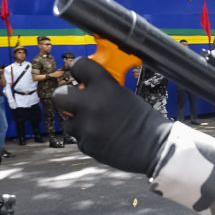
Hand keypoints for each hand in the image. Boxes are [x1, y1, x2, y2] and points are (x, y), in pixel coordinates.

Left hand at [53, 58, 171, 175]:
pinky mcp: (87, 145)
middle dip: (66, 98)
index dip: (79, 71)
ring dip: (79, 123)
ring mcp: (87, 126)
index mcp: (105, 86)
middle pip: (59, 94)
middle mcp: (92, 104)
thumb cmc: (145, 122)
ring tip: (98, 126)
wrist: (155, 148)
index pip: (79, 66)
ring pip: (68, 121)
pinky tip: (104, 138)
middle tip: (76, 103)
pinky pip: (79, 139)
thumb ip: (104, 90)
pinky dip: (88, 139)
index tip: (80, 76)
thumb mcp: (125, 96)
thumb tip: (86, 88)